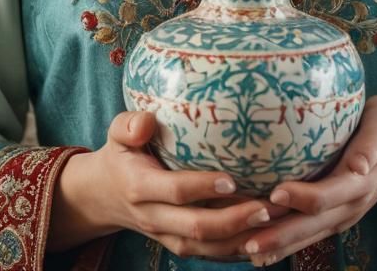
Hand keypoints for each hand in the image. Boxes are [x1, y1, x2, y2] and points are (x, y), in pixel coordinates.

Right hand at [51, 110, 290, 258]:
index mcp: (139, 186)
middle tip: (266, 207)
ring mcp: (165, 235)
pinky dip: (235, 251)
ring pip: (205, 247)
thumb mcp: (117, 133)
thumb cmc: (121, 153)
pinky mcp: (176, 243)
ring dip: (240, 239)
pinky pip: (207, 254)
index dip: (202, 188)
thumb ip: (129, 124)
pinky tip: (263, 239)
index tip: (232, 180)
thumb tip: (145, 123)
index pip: (174, 191)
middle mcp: (153, 216)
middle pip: (195, 227)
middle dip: (233, 220)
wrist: (103, 194)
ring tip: (273, 222)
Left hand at [238, 95, 376, 267]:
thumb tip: (360, 164)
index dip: (301, 198)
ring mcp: (342, 216)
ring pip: (308, 236)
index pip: (326, 196)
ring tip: (246, 250)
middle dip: (280, 234)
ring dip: (278, 245)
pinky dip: (285, 244)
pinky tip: (260, 250)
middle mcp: (350, 206)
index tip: (274, 193)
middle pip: (312, 225)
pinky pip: (309, 235)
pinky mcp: (335, 217)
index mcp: (359, 183)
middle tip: (248, 239)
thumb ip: (372, 145)